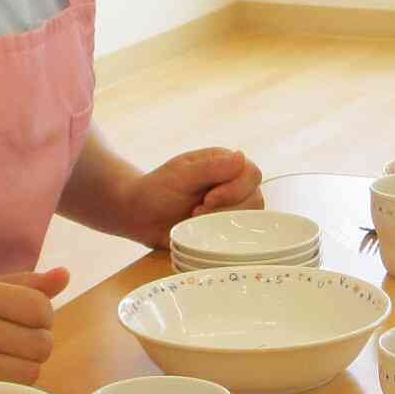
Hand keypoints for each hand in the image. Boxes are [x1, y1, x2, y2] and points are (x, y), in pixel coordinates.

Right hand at [0, 269, 69, 385]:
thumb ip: (21, 284)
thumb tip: (66, 276)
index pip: (39, 307)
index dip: (42, 317)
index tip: (25, 321)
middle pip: (41, 343)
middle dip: (37, 344)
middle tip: (15, 343)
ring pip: (31, 371)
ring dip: (25, 368)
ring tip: (2, 360)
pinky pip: (11, 392)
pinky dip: (11, 386)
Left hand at [126, 147, 264, 245]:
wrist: (138, 215)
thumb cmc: (156, 190)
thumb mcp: (180, 175)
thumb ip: (211, 168)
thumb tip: (241, 156)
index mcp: (224, 164)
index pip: (251, 173)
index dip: (235, 189)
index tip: (208, 199)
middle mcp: (232, 184)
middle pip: (255, 197)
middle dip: (226, 209)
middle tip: (196, 211)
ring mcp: (230, 208)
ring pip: (250, 219)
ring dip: (224, 223)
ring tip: (196, 220)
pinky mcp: (225, 229)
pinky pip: (240, 236)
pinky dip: (223, 237)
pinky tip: (203, 233)